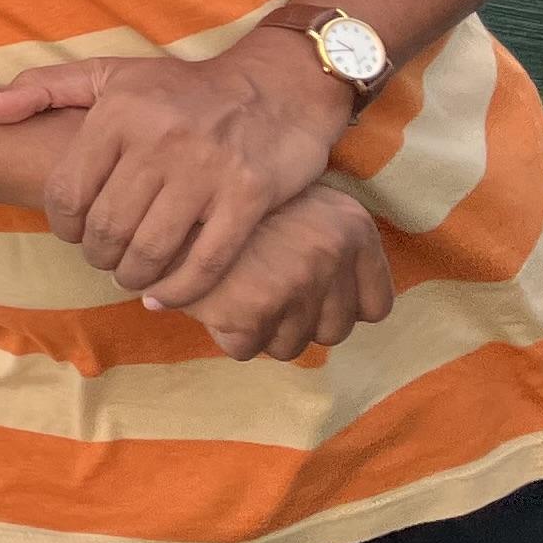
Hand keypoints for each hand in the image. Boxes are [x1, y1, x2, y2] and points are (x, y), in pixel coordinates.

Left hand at [0, 39, 354, 303]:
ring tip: (132, 274)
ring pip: (150, 250)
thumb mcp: (111, 75)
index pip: (67, 194)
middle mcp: (159, 141)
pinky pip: (204, 262)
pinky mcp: (249, 197)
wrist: (277, 86)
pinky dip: (179, 289)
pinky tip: (166, 295)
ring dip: (133, 276)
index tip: (74, 233)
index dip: (62, 227)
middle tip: (105, 259)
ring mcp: (207, 171)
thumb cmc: (183, 88)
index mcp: (119, 114)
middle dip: (98, 256)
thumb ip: (42, 89)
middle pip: (106, 229)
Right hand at [148, 183, 396, 361]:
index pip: (374, 307)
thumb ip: (329, 245)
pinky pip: (246, 349)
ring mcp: (293, 284)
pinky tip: (213, 299)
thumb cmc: (230, 200)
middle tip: (262, 293)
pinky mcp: (252, 310)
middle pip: (332, 332)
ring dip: (261, 331)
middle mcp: (330, 255)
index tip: (309, 297)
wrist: (168, 193)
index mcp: (352, 228)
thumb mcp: (298, 204)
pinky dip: (224, 333)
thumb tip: (351, 310)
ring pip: (290, 346)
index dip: (339, 308)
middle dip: (297, 322)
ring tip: (236, 295)